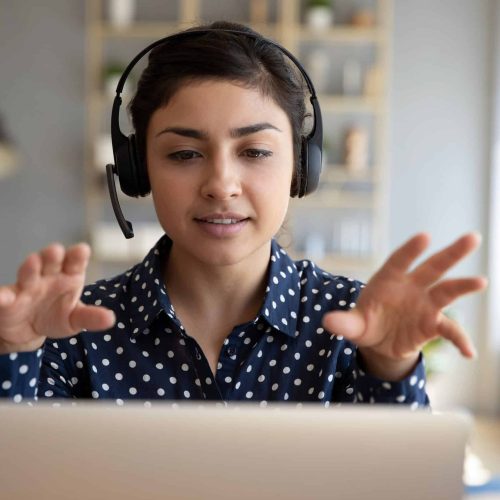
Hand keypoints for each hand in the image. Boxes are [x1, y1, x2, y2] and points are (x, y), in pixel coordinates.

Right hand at [0, 243, 114, 353]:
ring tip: (33, 262)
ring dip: (30, 267)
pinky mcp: (8, 300)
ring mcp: (27, 286)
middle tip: (56, 250)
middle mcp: (48, 276)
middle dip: (53, 255)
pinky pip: (4, 296)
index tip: (82, 250)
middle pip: (51, 261)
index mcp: (69, 276)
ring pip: (28, 273)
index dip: (78, 255)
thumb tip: (110, 319)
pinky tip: (2, 297)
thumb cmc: (58, 316)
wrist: (30, 331)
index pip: (75, 262)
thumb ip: (91, 317)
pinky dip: (2, 296)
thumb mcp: (76, 319)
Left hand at [322, 233, 486, 380]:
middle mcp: (411, 287)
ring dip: (463, 286)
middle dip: (451, 253)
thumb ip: (344, 323)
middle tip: (472, 238)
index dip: (411, 250)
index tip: (424, 237)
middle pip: (433, 267)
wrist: (379, 341)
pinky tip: (469, 353)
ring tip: (481, 281)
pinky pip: (449, 330)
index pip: (400, 261)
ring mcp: (424, 304)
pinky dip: (459, 340)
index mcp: (388, 280)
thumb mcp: (353, 325)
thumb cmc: (365, 323)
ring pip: (446, 291)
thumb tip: (328, 322)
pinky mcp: (432, 324)